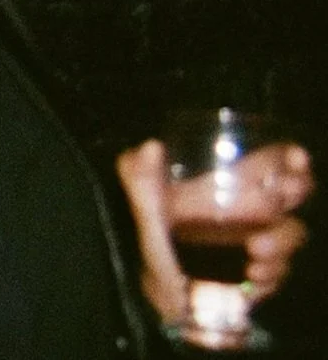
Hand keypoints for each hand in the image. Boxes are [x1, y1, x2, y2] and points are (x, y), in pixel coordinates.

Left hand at [116, 139, 313, 320]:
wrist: (160, 292)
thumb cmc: (157, 241)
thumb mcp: (145, 208)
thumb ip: (141, 177)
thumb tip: (152, 146)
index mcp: (228, 186)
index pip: (271, 163)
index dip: (289, 157)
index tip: (295, 158)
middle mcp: (251, 210)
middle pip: (293, 192)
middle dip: (297, 189)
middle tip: (286, 193)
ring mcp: (262, 242)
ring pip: (291, 232)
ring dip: (281, 239)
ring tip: (256, 248)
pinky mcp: (264, 275)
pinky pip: (280, 270)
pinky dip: (271, 271)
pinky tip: (253, 274)